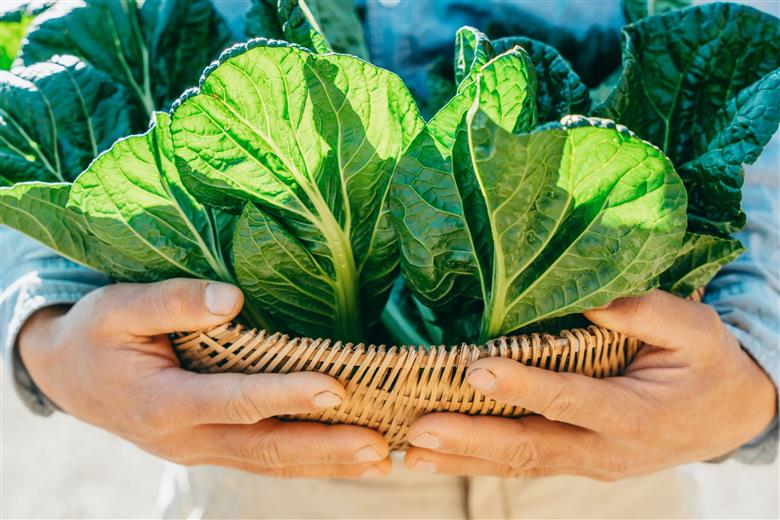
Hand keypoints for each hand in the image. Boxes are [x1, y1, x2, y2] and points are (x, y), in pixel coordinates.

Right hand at [19, 279, 389, 478]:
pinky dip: (307, 462)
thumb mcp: (118, 308)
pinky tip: (346, 458)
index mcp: (163, 403)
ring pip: (271, 463)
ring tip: (380, 460)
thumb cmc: (96, 334)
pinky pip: (264, 461)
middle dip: (325, 446)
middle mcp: (186, 439)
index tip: (336, 387)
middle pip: (265, 448)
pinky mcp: (212, 447)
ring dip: (327, 463)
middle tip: (379, 444)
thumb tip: (232, 297)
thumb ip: (172, 301)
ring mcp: (200, 450)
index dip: (287, 395)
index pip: (237, 401)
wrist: (68, 375)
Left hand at [404, 290, 775, 479]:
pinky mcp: (575, 462)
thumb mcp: (694, 328)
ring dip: (463, 459)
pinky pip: (523, 463)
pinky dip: (478, 462)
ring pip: (519, 463)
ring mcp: (588, 462)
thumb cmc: (706, 363)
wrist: (727, 415)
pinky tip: (436, 457)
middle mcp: (606, 449)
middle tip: (419, 430)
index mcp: (637, 414)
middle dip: (472, 439)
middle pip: (532, 447)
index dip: (526, 387)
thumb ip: (648, 312)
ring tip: (411, 452)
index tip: (478, 371)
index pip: (572, 399)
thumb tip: (587, 299)